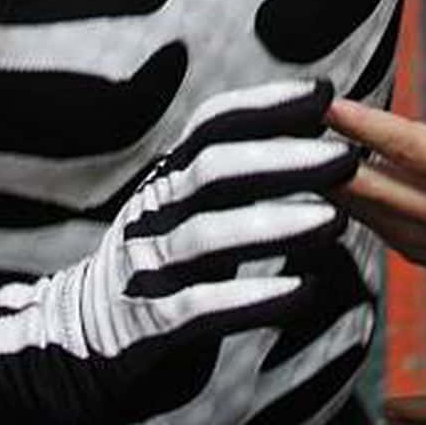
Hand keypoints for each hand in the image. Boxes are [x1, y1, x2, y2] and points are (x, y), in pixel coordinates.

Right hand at [47, 79, 355, 424]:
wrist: (81, 332)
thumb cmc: (161, 259)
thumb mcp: (186, 203)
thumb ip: (234, 168)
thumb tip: (310, 122)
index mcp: (169, 175)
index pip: (215, 124)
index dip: (266, 104)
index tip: (323, 92)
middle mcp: (155, 210)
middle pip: (216, 171)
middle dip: (283, 160)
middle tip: (344, 158)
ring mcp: (149, 265)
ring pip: (209, 237)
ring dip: (275, 227)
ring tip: (335, 222)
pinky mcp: (150, 322)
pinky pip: (202, 307)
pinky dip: (253, 300)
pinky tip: (301, 293)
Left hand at [330, 20, 425, 344]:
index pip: (413, 148)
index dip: (367, 125)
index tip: (329, 110)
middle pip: (387, 196)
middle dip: (341, 173)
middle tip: (298, 157)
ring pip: (398, 232)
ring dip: (360, 209)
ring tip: (327, 192)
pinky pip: (423, 258)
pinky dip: (394, 239)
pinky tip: (388, 233)